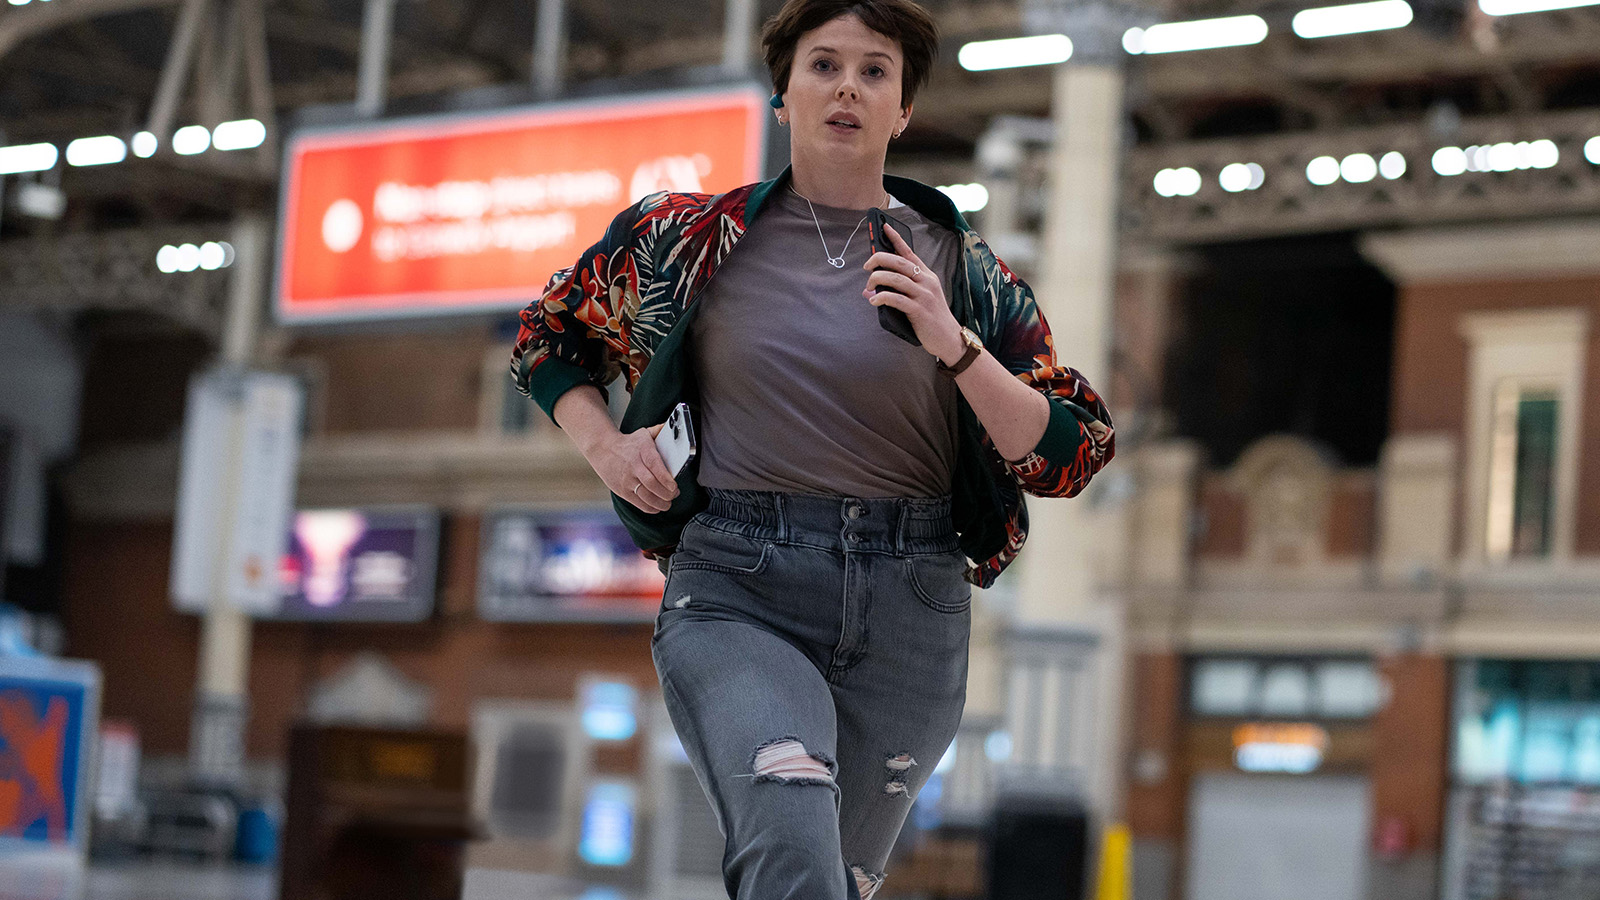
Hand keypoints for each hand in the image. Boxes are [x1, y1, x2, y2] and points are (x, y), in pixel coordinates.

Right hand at [585, 422, 680, 512]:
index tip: (674, 486)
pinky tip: (657, 507)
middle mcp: (633, 466)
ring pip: (646, 496)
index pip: (655, 466)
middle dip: (667, 493)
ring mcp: (626, 480)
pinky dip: (650, 508)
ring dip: (660, 503)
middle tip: (674, 494)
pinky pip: (638, 503)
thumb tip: (676, 427)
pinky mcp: (621, 490)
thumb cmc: (628, 444)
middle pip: (651, 484)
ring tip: (668, 502)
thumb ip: (660, 432)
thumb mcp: (643, 433)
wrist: (602, 450)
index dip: (666, 478)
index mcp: (642, 451)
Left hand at [863, 225, 963, 363]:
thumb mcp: (918, 300)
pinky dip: (882, 298)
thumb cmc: (931, 319)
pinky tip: (874, 300)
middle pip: (899, 262)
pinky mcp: (919, 310)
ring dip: (877, 279)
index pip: (909, 253)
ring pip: (896, 278)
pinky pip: (897, 299)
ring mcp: (924, 295)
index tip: (884, 227)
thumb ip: (896, 292)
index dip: (896, 239)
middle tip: (867, 266)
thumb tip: (869, 291)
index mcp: (926, 276)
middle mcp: (926, 281)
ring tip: (868, 286)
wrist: (949, 338)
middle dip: (879, 259)